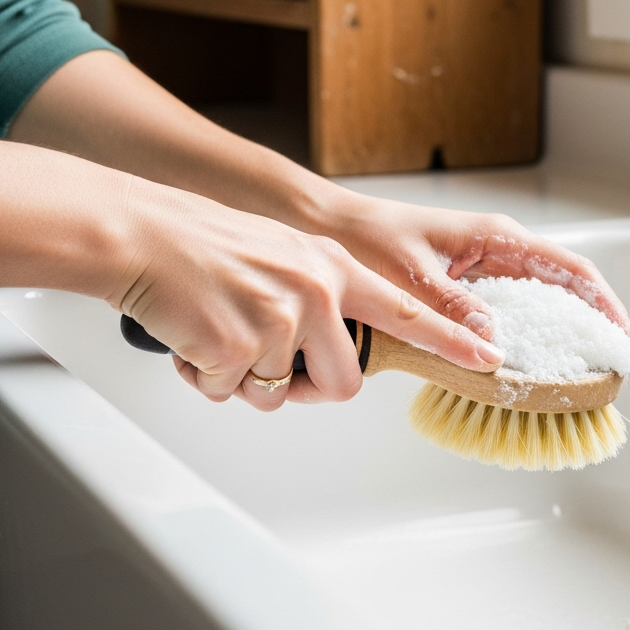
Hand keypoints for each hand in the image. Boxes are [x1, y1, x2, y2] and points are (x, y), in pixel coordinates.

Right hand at [111, 179, 504, 411]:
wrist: (141, 234)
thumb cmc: (201, 244)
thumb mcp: (281, 253)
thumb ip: (317, 293)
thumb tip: (325, 347)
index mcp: (331, 267)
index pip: (406, 311)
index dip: (449, 340)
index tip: (488, 356)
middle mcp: (316, 291)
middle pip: (342, 384)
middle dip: (305, 391)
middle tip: (267, 369)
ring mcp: (281, 318)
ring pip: (278, 395)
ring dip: (242, 381)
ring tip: (216, 334)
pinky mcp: (240, 345)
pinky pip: (230, 393)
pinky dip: (204, 377)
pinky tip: (191, 336)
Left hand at [315, 193, 629, 350]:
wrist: (332, 228)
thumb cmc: (367, 239)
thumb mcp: (411, 277)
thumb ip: (452, 308)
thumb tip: (493, 343)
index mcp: (496, 237)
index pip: (569, 269)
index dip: (604, 304)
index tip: (623, 338)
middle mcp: (499, 249)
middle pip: (566, 286)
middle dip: (594, 321)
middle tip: (615, 364)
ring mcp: (486, 266)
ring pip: (542, 299)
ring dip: (565, 330)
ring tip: (587, 368)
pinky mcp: (469, 285)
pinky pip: (513, 309)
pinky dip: (531, 334)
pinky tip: (534, 362)